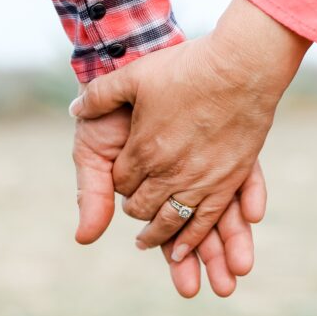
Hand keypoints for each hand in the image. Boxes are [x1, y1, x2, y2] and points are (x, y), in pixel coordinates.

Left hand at [70, 0, 310, 262]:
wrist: (242, 66)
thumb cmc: (188, 67)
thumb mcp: (135, 76)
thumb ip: (100, 95)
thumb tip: (74, 110)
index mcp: (143, 149)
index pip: (120, 183)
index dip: (119, 183)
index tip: (122, 180)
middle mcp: (170, 172)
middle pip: (143, 208)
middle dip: (136, 214)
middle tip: (135, 218)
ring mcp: (201, 180)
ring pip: (172, 222)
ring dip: (159, 238)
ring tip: (151, 246)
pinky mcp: (229, 181)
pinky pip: (206, 221)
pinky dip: (192, 239)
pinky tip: (182, 250)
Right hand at [72, 106, 265, 297]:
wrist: (133, 62)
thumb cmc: (109, 112)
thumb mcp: (93, 151)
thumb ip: (92, 193)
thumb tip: (85, 238)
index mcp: (153, 191)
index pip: (168, 233)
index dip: (177, 260)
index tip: (191, 288)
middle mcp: (184, 182)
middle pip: (201, 229)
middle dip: (211, 260)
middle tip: (223, 290)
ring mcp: (210, 164)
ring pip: (227, 210)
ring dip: (234, 240)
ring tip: (241, 270)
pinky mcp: (231, 142)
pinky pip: (247, 173)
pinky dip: (251, 193)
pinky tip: (254, 214)